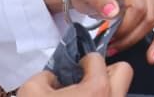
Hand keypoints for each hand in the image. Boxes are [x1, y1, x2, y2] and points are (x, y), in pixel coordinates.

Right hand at [16, 54, 131, 95]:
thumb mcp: (30, 91)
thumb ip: (44, 77)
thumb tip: (53, 77)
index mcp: (97, 89)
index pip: (97, 59)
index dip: (83, 61)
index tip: (74, 69)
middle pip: (123, 71)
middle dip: (106, 72)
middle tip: (87, 81)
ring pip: (119, 93)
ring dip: (104, 92)